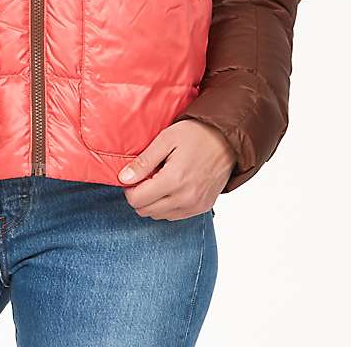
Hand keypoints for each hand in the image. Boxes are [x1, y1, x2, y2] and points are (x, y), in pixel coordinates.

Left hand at [117, 120, 235, 219]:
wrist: (227, 139)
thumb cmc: (195, 134)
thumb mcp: (165, 140)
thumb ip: (143, 162)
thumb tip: (123, 178)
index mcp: (173, 180)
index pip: (137, 200)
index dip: (130, 188)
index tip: (134, 175)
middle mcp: (185, 198)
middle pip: (146, 211)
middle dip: (140, 195)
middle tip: (147, 176)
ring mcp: (195, 206)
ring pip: (159, 216)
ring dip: (153, 202)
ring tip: (161, 179)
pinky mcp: (203, 207)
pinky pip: (175, 216)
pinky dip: (168, 205)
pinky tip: (172, 187)